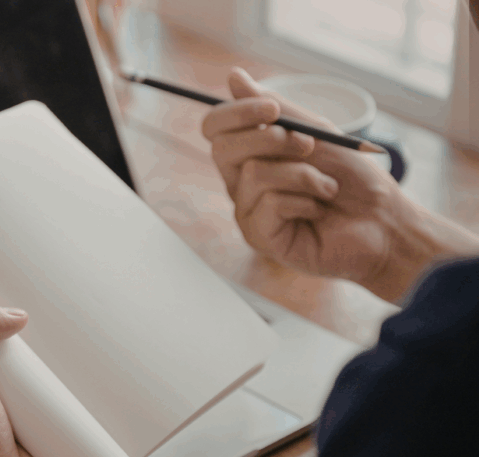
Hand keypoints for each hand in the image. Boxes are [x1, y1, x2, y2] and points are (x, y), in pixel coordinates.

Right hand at [201, 67, 450, 301]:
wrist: (383, 221)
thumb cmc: (352, 178)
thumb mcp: (315, 133)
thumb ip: (276, 109)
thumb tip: (233, 76)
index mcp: (250, 155)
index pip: (215, 128)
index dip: (236, 112)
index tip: (272, 108)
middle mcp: (241, 183)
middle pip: (221, 148)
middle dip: (270, 139)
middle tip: (309, 145)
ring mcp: (248, 212)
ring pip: (254, 173)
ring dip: (302, 174)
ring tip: (327, 187)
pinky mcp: (260, 237)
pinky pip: (270, 203)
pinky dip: (305, 200)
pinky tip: (318, 210)